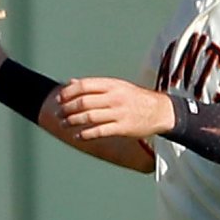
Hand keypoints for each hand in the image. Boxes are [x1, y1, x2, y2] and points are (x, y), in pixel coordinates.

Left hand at [56, 77, 174, 140]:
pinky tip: (77, 135)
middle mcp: (115, 97)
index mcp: (112, 85)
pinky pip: (99, 131)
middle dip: (67, 108)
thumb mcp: (117, 86)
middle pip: (83, 102)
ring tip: (64, 124)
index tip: (59, 98)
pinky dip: (86, 134)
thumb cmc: (135, 98)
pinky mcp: (122, 128)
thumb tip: (71, 83)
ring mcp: (119, 113)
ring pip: (89, 117)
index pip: (84, 86)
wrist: (161, 111)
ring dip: (72, 121)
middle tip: (58, 113)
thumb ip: (94, 85)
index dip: (68, 92)